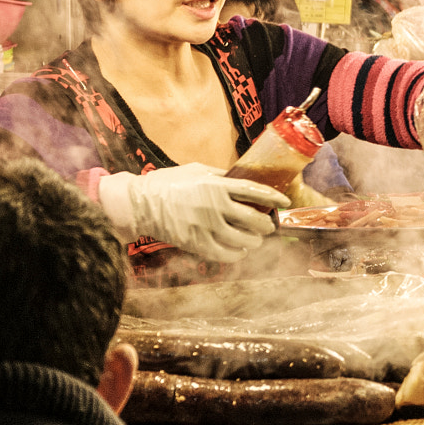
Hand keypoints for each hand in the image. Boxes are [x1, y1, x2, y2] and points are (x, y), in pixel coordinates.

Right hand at [98, 163, 285, 263]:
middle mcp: (214, 206)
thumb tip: (241, 177)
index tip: (285, 202)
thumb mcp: (195, 170)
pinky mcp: (196, 244)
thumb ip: (219, 175)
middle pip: (255, 219)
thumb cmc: (166, 183)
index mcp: (216, 185)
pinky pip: (226, 254)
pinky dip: (238, 254)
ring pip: (244, 239)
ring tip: (255, 239)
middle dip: (266, 224)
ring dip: (254, 241)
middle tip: (268, 225)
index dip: (274, 198)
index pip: (254, 191)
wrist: (139, 203)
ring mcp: (206, 227)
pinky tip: (240, 250)